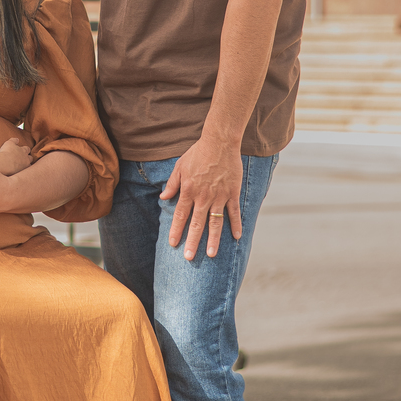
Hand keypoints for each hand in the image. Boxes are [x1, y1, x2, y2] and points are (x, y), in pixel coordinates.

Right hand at [0, 137, 32, 175]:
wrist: (4, 163)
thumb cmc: (6, 152)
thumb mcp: (9, 143)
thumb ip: (14, 140)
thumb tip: (17, 139)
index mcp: (24, 151)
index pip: (27, 149)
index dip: (26, 149)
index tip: (24, 150)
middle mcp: (26, 159)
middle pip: (30, 158)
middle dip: (28, 158)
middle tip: (25, 158)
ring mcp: (25, 167)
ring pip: (29, 166)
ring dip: (26, 165)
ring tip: (23, 166)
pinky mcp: (21, 173)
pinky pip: (24, 173)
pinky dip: (22, 172)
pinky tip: (19, 172)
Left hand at [161, 135, 242, 261]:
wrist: (219, 142)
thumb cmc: (198, 153)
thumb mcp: (180, 166)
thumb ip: (172, 184)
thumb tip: (163, 197)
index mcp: (188, 190)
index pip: (180, 215)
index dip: (176, 230)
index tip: (173, 243)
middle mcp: (203, 196)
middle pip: (196, 223)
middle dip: (192, 242)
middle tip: (189, 257)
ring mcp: (219, 196)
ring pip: (215, 222)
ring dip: (213, 240)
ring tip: (212, 255)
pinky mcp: (232, 193)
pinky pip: (234, 212)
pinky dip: (236, 225)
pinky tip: (236, 238)